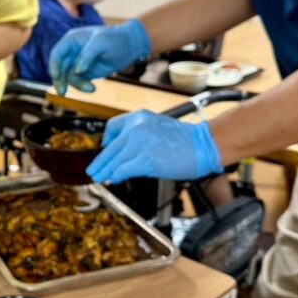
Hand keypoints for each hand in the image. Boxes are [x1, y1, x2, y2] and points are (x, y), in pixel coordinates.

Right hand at [48, 19, 150, 94]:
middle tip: (62, 92)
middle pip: (59, 68)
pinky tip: (92, 88)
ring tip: (90, 88)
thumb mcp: (101, 42)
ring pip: (69, 77)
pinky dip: (83, 87)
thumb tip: (77, 70)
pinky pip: (79, 82)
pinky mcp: (86, 73)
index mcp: (72, 40)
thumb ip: (87, 55)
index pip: (57, 53)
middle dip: (60, 80)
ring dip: (76, 85)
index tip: (56, 76)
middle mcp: (72, 52)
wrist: (131, 46)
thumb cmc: (115, 38)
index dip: (54, 65)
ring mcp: (79, 63)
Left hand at [87, 110, 222, 183]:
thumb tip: (123, 155)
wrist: (204, 145)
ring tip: (99, 177)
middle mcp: (136, 127)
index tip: (103, 152)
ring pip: (115, 160)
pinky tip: (113, 179)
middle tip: (93, 170)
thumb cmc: (185, 140)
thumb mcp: (156, 129)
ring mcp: (140, 143)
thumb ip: (138, 137)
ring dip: (105, 171)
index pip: (112, 127)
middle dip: (101, 161)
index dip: (105, 143)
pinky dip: (116, 175)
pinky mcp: (146, 159)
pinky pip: (124, 169)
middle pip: (111, 147)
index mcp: (139, 117)